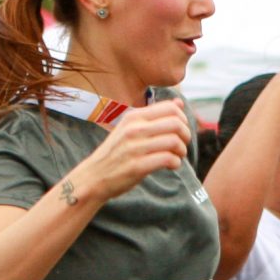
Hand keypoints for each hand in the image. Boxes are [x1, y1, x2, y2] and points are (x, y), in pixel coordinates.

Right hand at [72, 100, 191, 202]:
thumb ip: (155, 116)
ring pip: (174, 141)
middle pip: (176, 124)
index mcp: (133, 117)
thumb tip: (179, 102)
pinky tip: (170, 166)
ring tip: (176, 156)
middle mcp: (133, 129)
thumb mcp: (130, 128)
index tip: (179, 132)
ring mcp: (134, 147)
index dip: (183, 120)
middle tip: (180, 146)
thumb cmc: (116, 153)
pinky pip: (168, 159)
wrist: (93, 177)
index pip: (171, 108)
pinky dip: (176, 163)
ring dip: (181, 151)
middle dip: (186, 135)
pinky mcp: (137, 166)